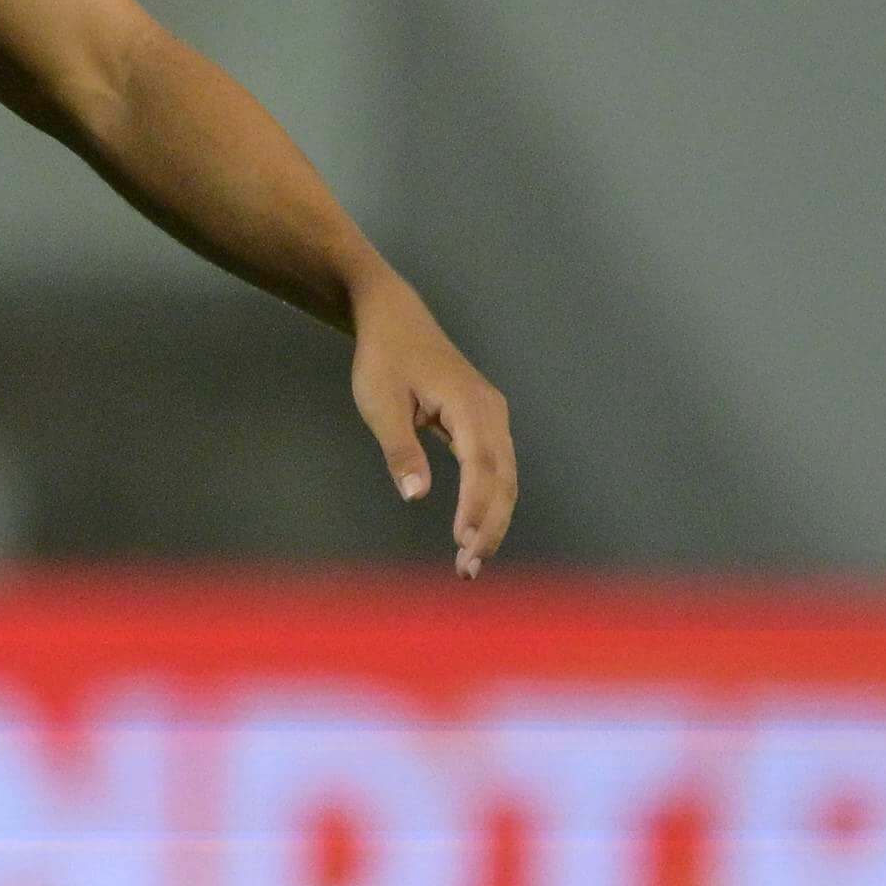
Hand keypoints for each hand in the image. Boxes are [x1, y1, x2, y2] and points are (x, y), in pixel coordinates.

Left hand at [346, 276, 515, 577]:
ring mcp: (492, 416)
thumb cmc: (383, 358)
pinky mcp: (484, 422)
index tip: (462, 541)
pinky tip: (474, 527)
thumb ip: (400, 449)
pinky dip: (489, 500)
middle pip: (503, 478)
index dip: (476, 507)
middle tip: (468, 568)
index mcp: (470, 405)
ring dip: (493, 519)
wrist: (393, 317)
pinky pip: (495, 468)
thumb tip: (416, 496)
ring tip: (471, 559)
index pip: (481, 465)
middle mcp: (492, 412)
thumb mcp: (381, 403)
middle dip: (491, 526)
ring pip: (505, 477)